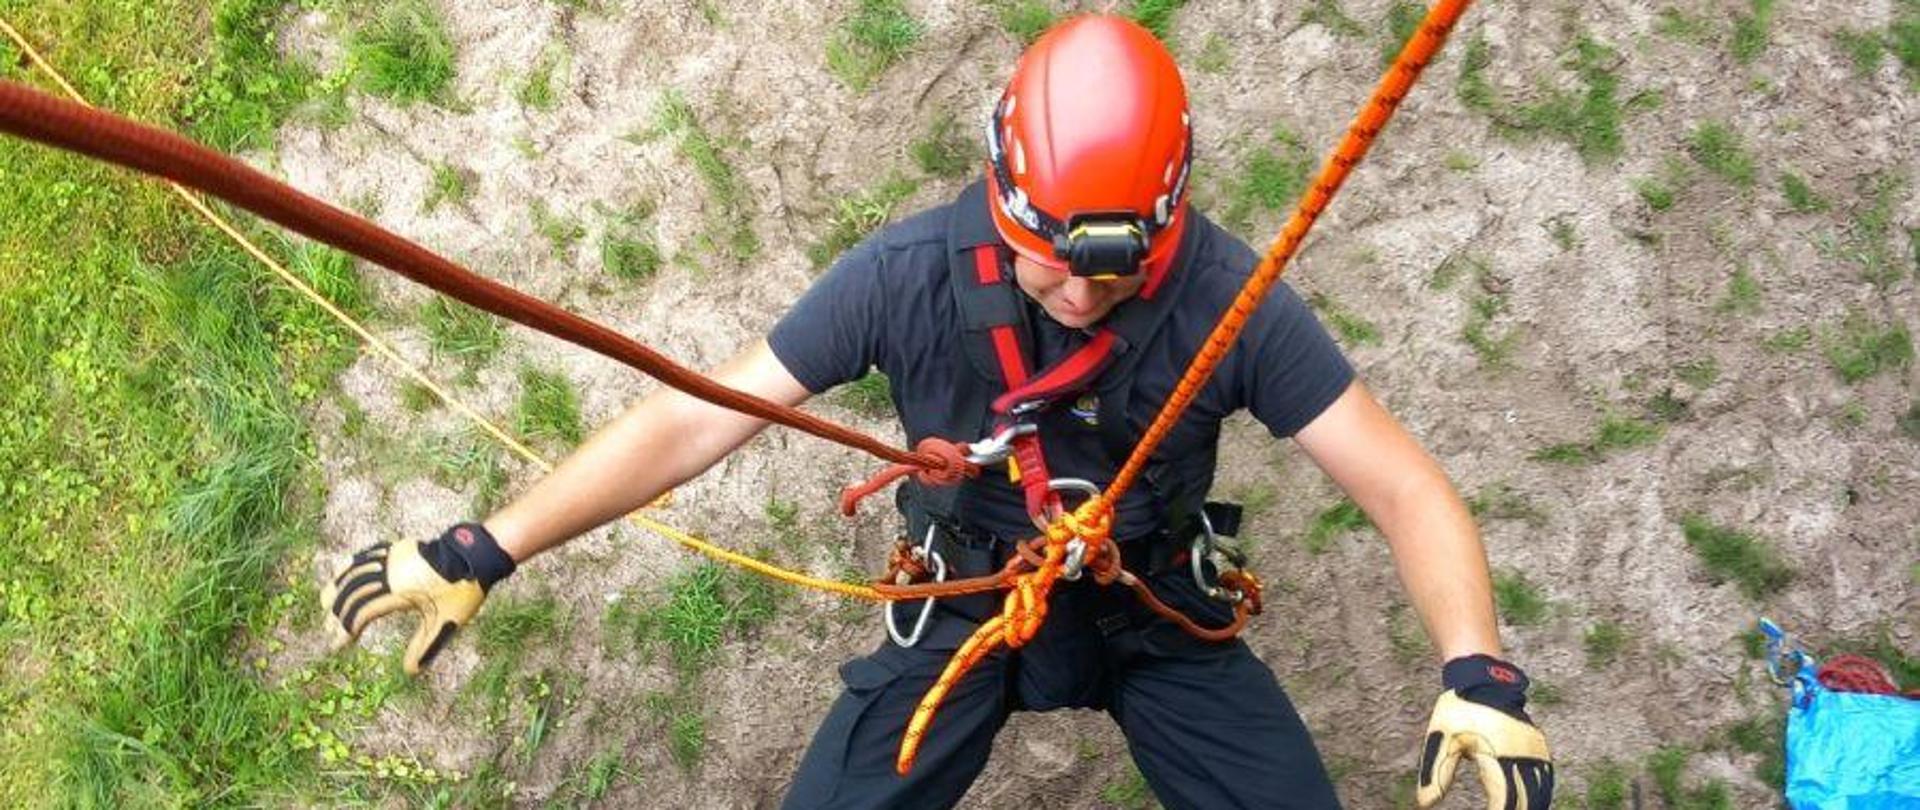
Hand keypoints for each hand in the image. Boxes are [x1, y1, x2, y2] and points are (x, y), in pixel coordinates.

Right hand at [321, 523, 516, 673]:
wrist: (476, 555)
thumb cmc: (463, 590)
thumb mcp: (447, 622)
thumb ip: (426, 646)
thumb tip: (410, 671)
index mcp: (398, 592)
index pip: (361, 612)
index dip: (346, 629)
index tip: (337, 644)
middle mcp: (390, 572)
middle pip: (352, 593)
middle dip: (337, 613)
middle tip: (328, 631)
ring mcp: (393, 557)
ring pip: (355, 571)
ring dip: (338, 587)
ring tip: (325, 604)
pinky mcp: (398, 548)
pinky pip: (368, 555)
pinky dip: (352, 565)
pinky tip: (343, 571)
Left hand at [1416, 655, 1553, 808]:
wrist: (1483, 678)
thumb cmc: (1458, 709)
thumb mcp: (1441, 738)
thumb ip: (1435, 773)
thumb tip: (1425, 803)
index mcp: (1497, 755)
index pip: (1503, 802)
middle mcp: (1521, 755)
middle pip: (1526, 801)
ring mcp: (1533, 750)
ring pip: (1541, 791)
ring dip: (1531, 806)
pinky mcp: (1537, 745)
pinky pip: (1544, 775)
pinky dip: (1540, 792)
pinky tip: (1533, 803)